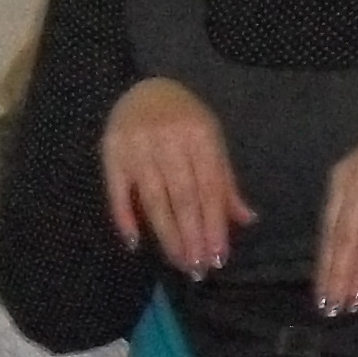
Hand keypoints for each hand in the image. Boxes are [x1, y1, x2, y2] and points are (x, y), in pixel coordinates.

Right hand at [102, 77, 255, 274]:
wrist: (145, 88)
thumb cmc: (186, 120)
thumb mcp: (212, 141)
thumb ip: (225, 181)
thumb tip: (246, 220)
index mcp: (200, 137)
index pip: (209, 189)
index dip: (214, 225)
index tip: (218, 257)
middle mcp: (169, 142)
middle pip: (183, 198)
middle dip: (193, 236)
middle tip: (198, 268)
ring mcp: (137, 147)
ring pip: (154, 200)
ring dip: (167, 235)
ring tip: (179, 261)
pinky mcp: (111, 153)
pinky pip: (117, 192)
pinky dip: (125, 217)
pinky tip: (136, 243)